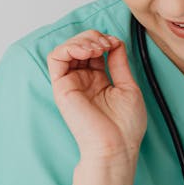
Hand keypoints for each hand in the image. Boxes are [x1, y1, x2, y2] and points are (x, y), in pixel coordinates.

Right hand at [47, 30, 146, 163]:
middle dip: (93, 37)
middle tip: (106, 44)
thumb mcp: (127, 86)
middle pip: (79, 45)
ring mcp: (71, 83)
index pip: (94, 49)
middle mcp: (83, 80)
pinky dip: (69, 47)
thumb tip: (114, 41)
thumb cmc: (125, 126)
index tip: (115, 44)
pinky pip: (56, 58)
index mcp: (98, 80)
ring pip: (66, 48)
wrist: (117, 146)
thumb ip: (118, 62)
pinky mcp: (62, 88)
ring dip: (82, 40)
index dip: (104, 40)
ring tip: (97, 48)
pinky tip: (86, 52)